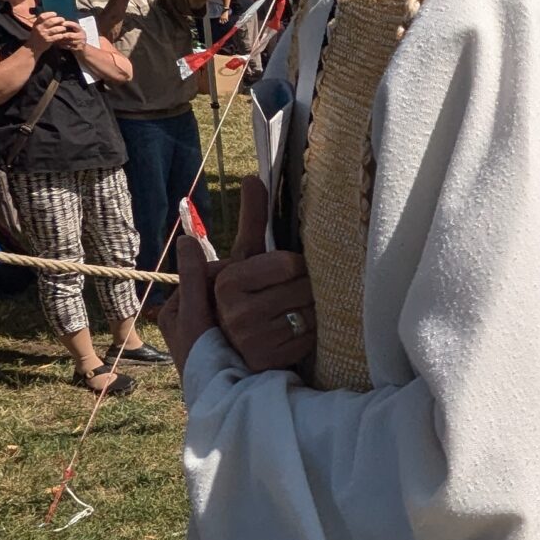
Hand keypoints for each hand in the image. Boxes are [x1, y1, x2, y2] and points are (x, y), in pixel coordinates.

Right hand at [30, 11, 83, 50]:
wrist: (33, 47)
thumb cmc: (37, 35)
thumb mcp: (37, 27)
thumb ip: (43, 22)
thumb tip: (53, 16)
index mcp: (36, 24)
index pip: (43, 16)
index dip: (50, 14)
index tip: (55, 14)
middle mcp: (39, 28)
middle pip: (51, 21)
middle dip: (59, 19)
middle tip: (63, 19)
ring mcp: (44, 35)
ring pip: (55, 29)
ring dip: (62, 28)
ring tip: (64, 28)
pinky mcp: (47, 41)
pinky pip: (56, 37)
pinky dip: (60, 35)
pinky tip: (62, 35)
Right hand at [207, 176, 316, 374]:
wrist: (233, 355)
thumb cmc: (244, 298)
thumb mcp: (244, 261)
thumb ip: (251, 221)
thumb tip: (253, 177)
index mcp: (228, 281)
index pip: (288, 263)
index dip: (296, 267)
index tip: (288, 273)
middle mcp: (237, 312)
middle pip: (304, 287)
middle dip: (306, 290)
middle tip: (291, 297)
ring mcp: (253, 340)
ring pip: (311, 313)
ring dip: (311, 312)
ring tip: (293, 315)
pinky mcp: (270, 361)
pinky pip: (311, 338)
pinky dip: (310, 336)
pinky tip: (294, 335)